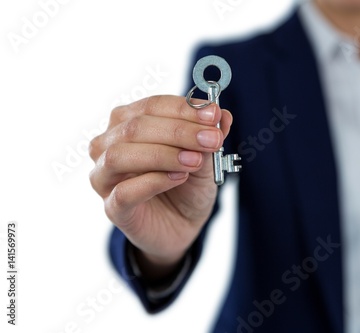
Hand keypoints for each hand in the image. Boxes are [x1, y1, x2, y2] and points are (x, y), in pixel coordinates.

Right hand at [89, 95, 232, 276]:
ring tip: (195, 161)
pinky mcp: (112, 207)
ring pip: (121, 155)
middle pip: (136, 126)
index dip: (183, 109)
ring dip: (164, 155)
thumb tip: (223, 115)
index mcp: (128, 123)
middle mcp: (109, 145)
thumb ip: (209, 136)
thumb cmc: (187, 185)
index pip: (151, 106)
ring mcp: (105, 176)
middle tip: (212, 140)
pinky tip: (179, 178)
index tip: (213, 115)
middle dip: (179, 131)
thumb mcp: (205, 158)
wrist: (182, 225)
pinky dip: (154, 182)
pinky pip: (125, 191)